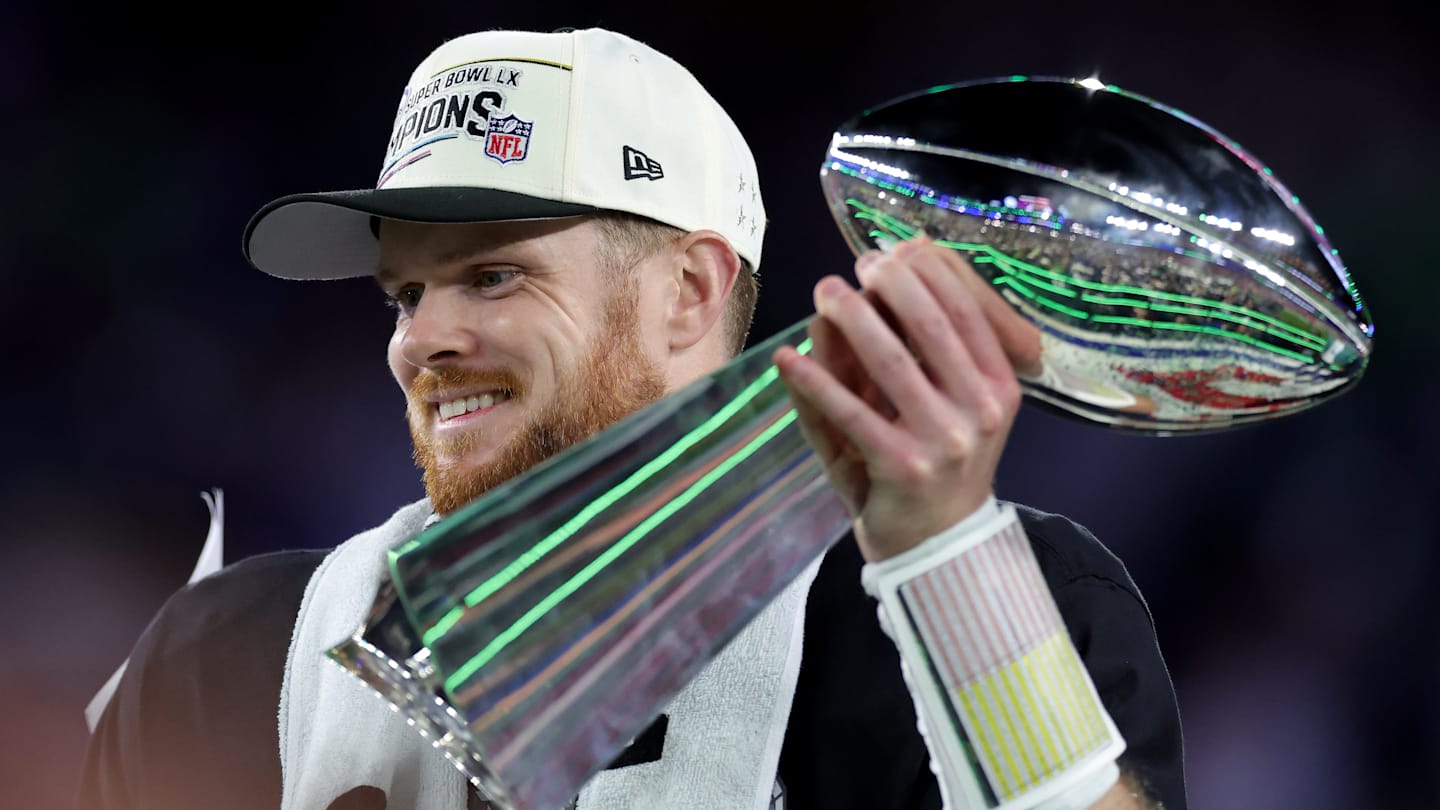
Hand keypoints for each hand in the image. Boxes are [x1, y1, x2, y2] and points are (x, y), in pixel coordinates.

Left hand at [773, 236, 1042, 561]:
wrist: (938, 544)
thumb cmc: (935, 463)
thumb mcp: (936, 403)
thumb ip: (906, 350)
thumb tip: (859, 291)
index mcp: (999, 385)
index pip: (967, 310)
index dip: (928, 272)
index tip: (893, 250)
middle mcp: (982, 408)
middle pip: (932, 325)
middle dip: (889, 284)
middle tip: (855, 266)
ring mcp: (944, 439)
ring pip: (890, 361)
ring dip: (850, 319)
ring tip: (822, 294)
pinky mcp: (901, 467)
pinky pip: (851, 413)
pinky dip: (814, 381)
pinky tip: (786, 359)